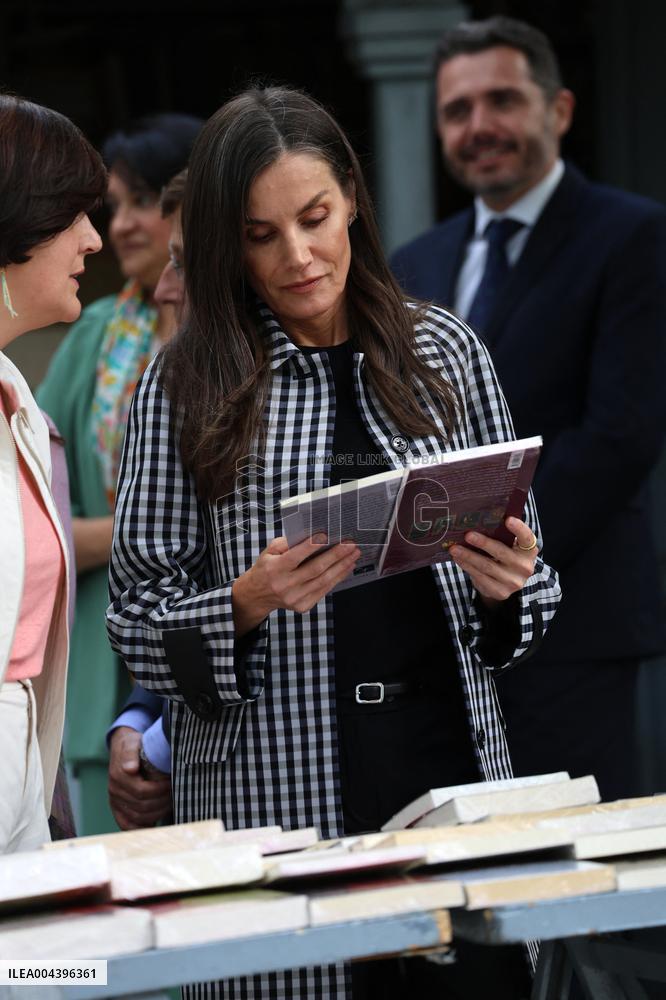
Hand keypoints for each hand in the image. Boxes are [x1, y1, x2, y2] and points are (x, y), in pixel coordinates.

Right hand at [108, 727, 171, 830]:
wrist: (122, 749)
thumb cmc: (132, 745)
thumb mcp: (132, 743)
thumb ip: (130, 754)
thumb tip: (130, 769)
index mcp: (118, 776)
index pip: (142, 792)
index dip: (160, 790)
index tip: (171, 782)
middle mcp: (114, 791)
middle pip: (142, 807)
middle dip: (162, 802)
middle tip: (175, 793)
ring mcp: (115, 801)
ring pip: (138, 817)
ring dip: (157, 813)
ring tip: (170, 803)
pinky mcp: (117, 808)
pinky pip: (127, 825)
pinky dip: (140, 827)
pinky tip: (154, 824)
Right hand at [232, 534, 360, 635]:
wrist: (257, 595)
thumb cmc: (266, 568)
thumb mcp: (269, 551)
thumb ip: (287, 543)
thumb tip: (310, 535)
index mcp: (274, 569)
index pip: (295, 557)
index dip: (311, 546)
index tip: (326, 535)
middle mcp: (285, 585)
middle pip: (315, 569)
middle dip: (336, 555)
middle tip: (350, 544)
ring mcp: (295, 598)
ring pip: (323, 581)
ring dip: (342, 566)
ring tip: (353, 554)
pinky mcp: (303, 606)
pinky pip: (324, 590)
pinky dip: (337, 578)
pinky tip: (346, 567)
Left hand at [449, 516, 538, 608]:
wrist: (507, 582)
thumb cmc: (505, 556)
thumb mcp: (509, 546)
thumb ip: (501, 535)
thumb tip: (477, 522)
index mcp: (528, 551)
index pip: (527, 538)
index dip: (519, 528)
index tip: (508, 519)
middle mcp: (524, 567)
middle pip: (502, 552)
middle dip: (483, 543)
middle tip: (468, 535)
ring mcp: (513, 582)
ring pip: (487, 566)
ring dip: (468, 556)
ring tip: (455, 548)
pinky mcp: (501, 592)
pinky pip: (480, 577)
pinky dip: (467, 567)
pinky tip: (459, 559)